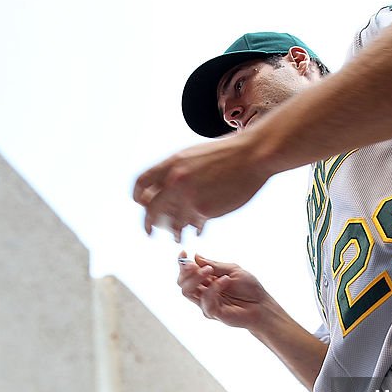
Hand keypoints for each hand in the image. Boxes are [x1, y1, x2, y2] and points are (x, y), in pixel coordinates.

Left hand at [133, 131, 276, 237]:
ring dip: (174, 232)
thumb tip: (164, 188)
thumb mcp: (194, 155)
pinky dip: (195, 229)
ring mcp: (189, 196)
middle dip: (148, 223)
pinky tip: (199, 230)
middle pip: (151, 208)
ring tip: (178, 237)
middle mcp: (175, 180)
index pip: (141, 183)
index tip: (142, 205)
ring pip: (172, 222)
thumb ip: (177, 170)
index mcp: (171, 163)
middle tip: (150, 232)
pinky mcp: (205, 210)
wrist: (253, 155)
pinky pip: (193, 225)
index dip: (138, 197)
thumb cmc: (227, 153)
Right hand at [176, 253, 271, 329]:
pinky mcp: (212, 313)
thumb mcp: (232, 270)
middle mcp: (203, 292)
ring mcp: (206, 303)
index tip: (184, 252)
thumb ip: (214, 265)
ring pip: (187, 291)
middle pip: (182, 282)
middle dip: (187, 271)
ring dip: (197, 277)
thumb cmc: (249, 288)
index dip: (182, 263)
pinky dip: (214, 288)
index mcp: (206, 281)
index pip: (187, 273)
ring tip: (211, 270)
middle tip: (199, 265)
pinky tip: (226, 280)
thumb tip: (195, 257)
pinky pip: (205, 300)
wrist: (262, 305)